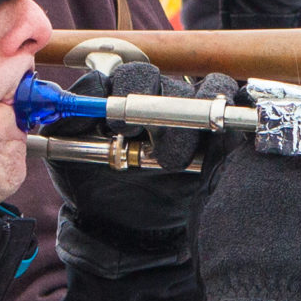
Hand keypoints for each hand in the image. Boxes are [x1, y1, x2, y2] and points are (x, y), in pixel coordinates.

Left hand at [51, 64, 238, 242]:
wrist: (124, 227)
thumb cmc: (96, 186)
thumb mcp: (68, 157)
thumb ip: (69, 125)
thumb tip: (80, 98)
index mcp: (123, 98)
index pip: (131, 73)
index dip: (126, 88)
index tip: (115, 123)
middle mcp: (159, 100)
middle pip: (167, 82)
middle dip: (156, 107)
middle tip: (144, 141)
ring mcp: (192, 117)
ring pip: (201, 95)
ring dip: (189, 122)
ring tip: (172, 160)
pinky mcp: (218, 137)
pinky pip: (232, 111)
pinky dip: (227, 116)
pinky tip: (212, 140)